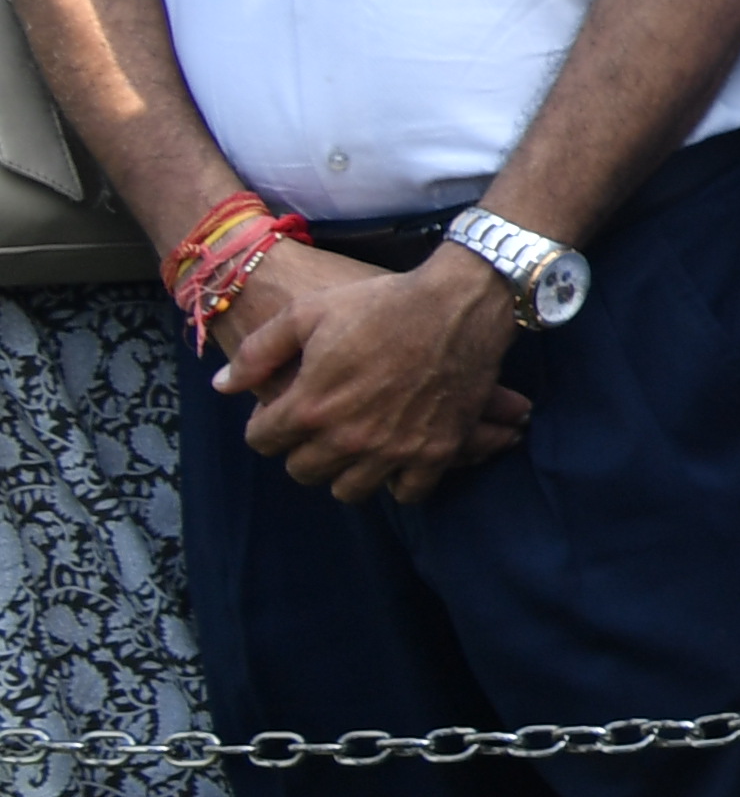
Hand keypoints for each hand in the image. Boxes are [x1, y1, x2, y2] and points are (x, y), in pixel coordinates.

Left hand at [217, 244, 529, 504]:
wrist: (460, 303)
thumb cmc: (381, 303)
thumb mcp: (307, 312)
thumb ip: (258, 353)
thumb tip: (222, 386)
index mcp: (311, 405)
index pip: (262, 442)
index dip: (267, 423)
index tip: (283, 409)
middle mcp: (348, 438)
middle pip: (302, 472)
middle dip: (302, 450)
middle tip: (320, 425)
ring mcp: (394, 450)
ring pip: (349, 491)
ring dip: (345, 471)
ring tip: (355, 446)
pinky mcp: (436, 451)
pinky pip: (406, 493)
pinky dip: (398, 481)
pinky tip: (396, 457)